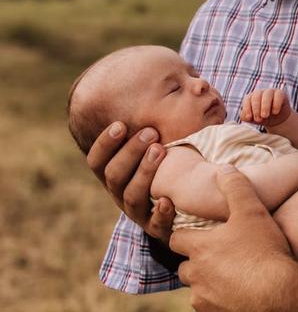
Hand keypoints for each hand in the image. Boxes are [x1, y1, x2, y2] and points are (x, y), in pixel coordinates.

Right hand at [86, 121, 174, 242]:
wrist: (186, 210)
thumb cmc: (171, 169)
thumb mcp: (158, 148)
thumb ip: (155, 126)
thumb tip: (177, 82)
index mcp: (114, 175)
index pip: (97, 161)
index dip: (104, 144)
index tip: (119, 125)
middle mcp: (120, 194)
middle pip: (114, 175)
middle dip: (130, 152)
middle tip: (150, 132)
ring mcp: (138, 213)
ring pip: (131, 195)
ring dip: (145, 172)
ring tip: (160, 152)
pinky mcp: (158, 229)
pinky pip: (156, 225)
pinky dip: (161, 214)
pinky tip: (169, 201)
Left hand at [169, 166, 297, 311]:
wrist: (282, 297)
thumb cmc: (266, 251)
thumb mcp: (252, 212)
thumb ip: (236, 187)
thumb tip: (224, 167)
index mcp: (199, 248)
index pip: (177, 239)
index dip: (188, 237)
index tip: (200, 237)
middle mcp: (195, 276)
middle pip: (186, 268)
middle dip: (200, 265)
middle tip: (224, 261)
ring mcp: (203, 302)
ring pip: (199, 294)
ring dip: (211, 288)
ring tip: (237, 283)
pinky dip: (225, 311)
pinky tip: (245, 303)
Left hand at [241, 88, 291, 126]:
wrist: (277, 119)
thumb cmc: (262, 118)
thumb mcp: (254, 119)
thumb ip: (246, 117)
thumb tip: (244, 116)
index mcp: (251, 97)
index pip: (247, 100)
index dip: (247, 108)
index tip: (249, 118)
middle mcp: (260, 93)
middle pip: (256, 97)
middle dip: (256, 108)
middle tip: (258, 119)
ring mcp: (271, 92)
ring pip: (267, 94)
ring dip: (265, 106)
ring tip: (265, 116)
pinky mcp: (281, 94)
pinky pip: (278, 95)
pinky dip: (276, 104)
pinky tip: (275, 112)